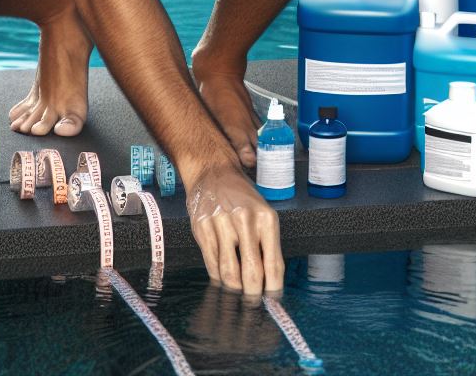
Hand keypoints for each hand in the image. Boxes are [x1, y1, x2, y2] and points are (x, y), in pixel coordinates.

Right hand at [186, 162, 283, 294]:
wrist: (212, 171)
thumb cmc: (241, 196)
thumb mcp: (262, 214)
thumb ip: (267, 246)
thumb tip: (269, 283)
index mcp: (266, 218)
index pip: (273, 265)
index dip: (273, 289)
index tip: (272, 302)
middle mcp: (245, 220)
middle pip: (252, 273)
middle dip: (253, 295)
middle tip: (253, 304)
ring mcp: (221, 223)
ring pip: (229, 272)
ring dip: (234, 289)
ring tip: (237, 295)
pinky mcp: (202, 227)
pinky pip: (211, 263)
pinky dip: (217, 276)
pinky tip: (221, 278)